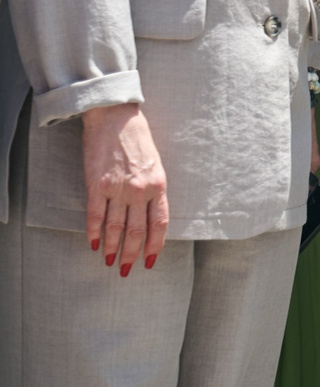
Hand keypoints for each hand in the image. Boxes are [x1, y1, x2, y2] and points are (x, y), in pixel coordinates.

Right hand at [81, 103, 167, 276]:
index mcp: (158, 185)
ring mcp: (117, 188)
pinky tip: (93, 244)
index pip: (159, 224)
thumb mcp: (156, 164)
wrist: (115, 117)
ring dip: (113, 248)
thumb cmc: (138, 139)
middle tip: (127, 269)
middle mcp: (140, 190)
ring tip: (110, 262)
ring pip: (116, 227)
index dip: (155, 245)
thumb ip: (153, 189)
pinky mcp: (96, 185)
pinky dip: (93, 232)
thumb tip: (150, 214)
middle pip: (137, 231)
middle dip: (133, 254)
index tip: (150, 261)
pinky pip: (95, 215)